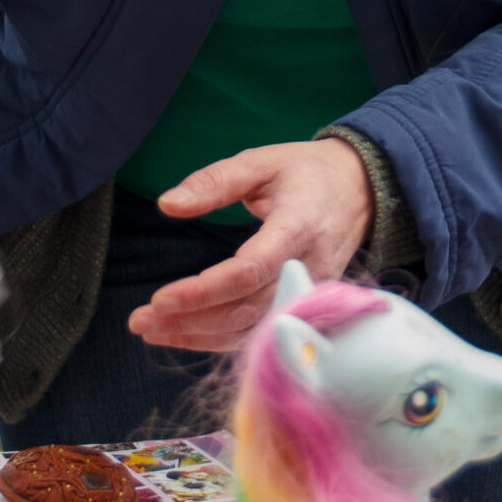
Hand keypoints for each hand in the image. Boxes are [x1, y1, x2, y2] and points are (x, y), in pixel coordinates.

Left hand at [129, 140, 373, 352]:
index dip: (204, 291)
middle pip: (246, 309)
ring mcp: (311, 292)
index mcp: (297, 227)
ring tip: (151, 330)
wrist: (360, 189)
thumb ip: (214, 181)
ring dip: (199, 336)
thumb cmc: (307, 172)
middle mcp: (308, 267)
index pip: (250, 270)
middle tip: (140, 320)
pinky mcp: (307, 305)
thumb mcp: (261, 162)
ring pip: (253, 330)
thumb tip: (167, 204)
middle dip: (191, 321)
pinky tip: (186, 334)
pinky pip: (262, 331)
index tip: (161, 300)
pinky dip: (221, 339)